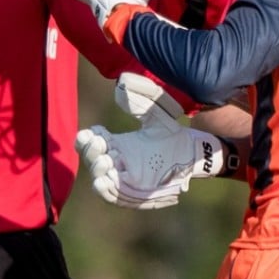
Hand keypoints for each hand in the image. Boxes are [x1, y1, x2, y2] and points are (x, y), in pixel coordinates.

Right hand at [75, 73, 229, 209]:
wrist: (191, 152)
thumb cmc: (170, 133)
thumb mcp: (156, 113)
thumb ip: (140, 98)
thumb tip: (121, 83)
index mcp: (115, 144)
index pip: (90, 142)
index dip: (87, 138)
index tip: (94, 132)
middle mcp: (115, 162)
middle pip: (92, 161)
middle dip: (90, 153)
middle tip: (99, 144)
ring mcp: (124, 179)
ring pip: (101, 179)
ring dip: (99, 171)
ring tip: (104, 161)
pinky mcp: (135, 193)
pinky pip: (116, 196)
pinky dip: (108, 190)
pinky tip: (103, 181)